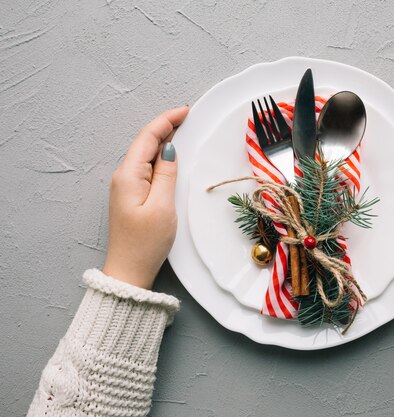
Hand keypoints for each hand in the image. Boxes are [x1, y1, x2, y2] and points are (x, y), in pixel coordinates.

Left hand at [103, 106, 188, 288]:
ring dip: (162, 140)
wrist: (129, 270)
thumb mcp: (162, 206)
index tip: (184, 111)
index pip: (147, 138)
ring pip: (144, 154)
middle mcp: (123, 177)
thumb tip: (169, 150)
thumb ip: (166, 174)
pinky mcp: (131, 196)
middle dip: (165, 126)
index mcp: (128, 176)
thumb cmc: (145, 243)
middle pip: (144, 142)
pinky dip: (159, 156)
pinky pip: (145, 168)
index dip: (166, 121)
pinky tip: (169, 155)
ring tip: (181, 129)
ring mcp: (126, 186)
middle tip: (186, 116)